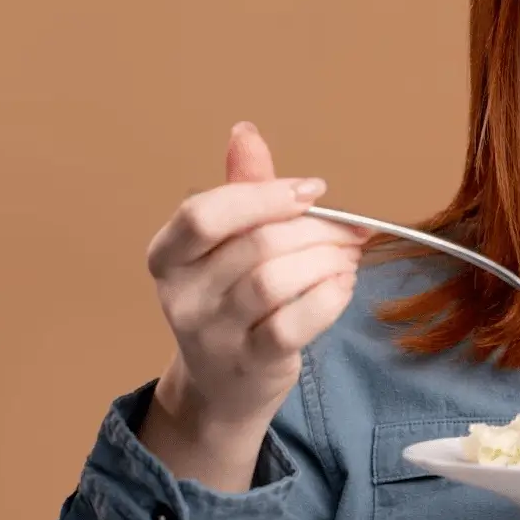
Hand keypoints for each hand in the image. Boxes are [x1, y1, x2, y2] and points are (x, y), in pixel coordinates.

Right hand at [144, 122, 366, 437]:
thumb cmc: (232, 303)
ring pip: (274, 280)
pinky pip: (293, 323)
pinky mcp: (250, 364)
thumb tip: (245, 133)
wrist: (224, 387)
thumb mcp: (228, 244)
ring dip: (327, 261)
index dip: (265, 195)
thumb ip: (241, 189)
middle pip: (256, 243)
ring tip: (347, 258)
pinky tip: (342, 286)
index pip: (204, 213)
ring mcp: (212, 335)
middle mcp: (180, 296)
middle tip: (351, 230)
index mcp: (168, 255)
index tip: (312, 191)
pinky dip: (329, 297)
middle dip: (317, 229)